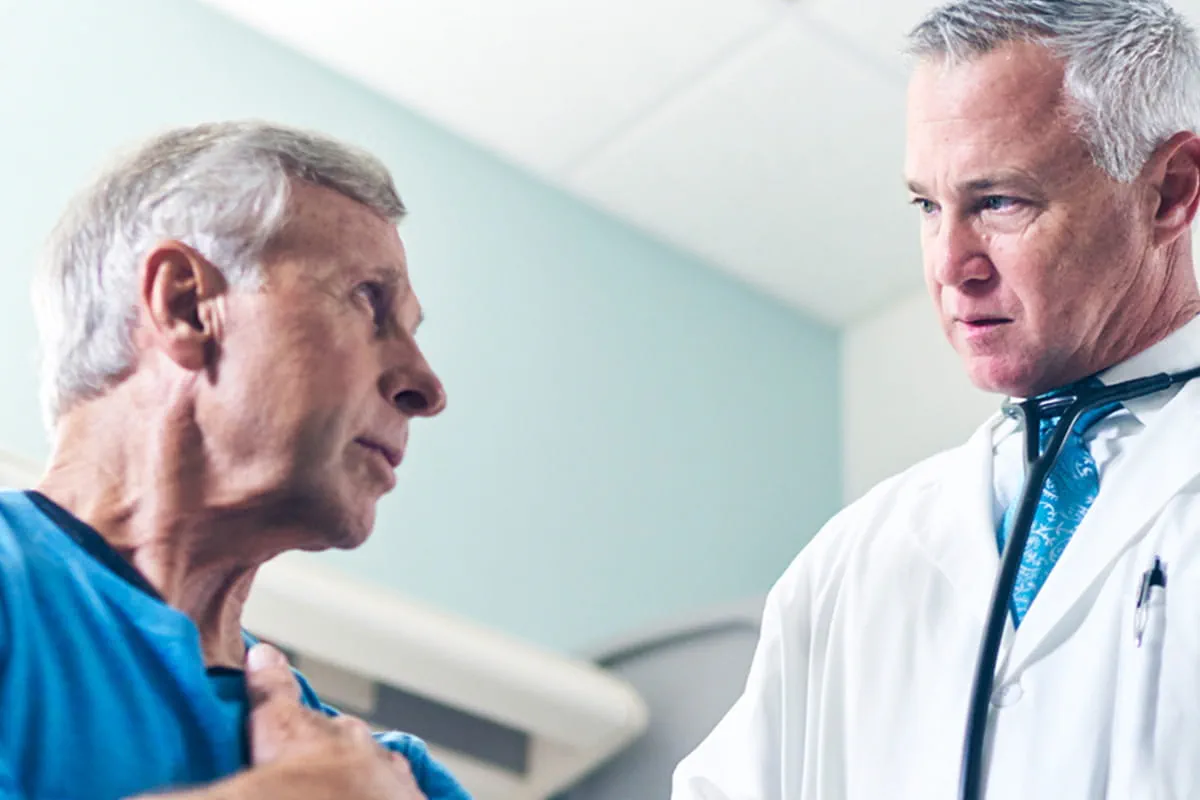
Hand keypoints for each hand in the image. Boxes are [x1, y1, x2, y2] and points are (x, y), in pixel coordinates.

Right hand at [130, 643, 424, 799]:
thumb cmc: (294, 798)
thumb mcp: (229, 794)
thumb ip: (179, 794)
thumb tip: (131, 797)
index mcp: (293, 733)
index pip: (272, 692)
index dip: (266, 674)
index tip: (266, 652)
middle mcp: (345, 742)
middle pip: (328, 727)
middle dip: (315, 733)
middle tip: (305, 749)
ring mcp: (385, 770)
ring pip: (369, 755)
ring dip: (357, 767)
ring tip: (347, 785)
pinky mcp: (415, 797)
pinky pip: (399, 787)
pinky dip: (387, 793)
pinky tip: (381, 799)